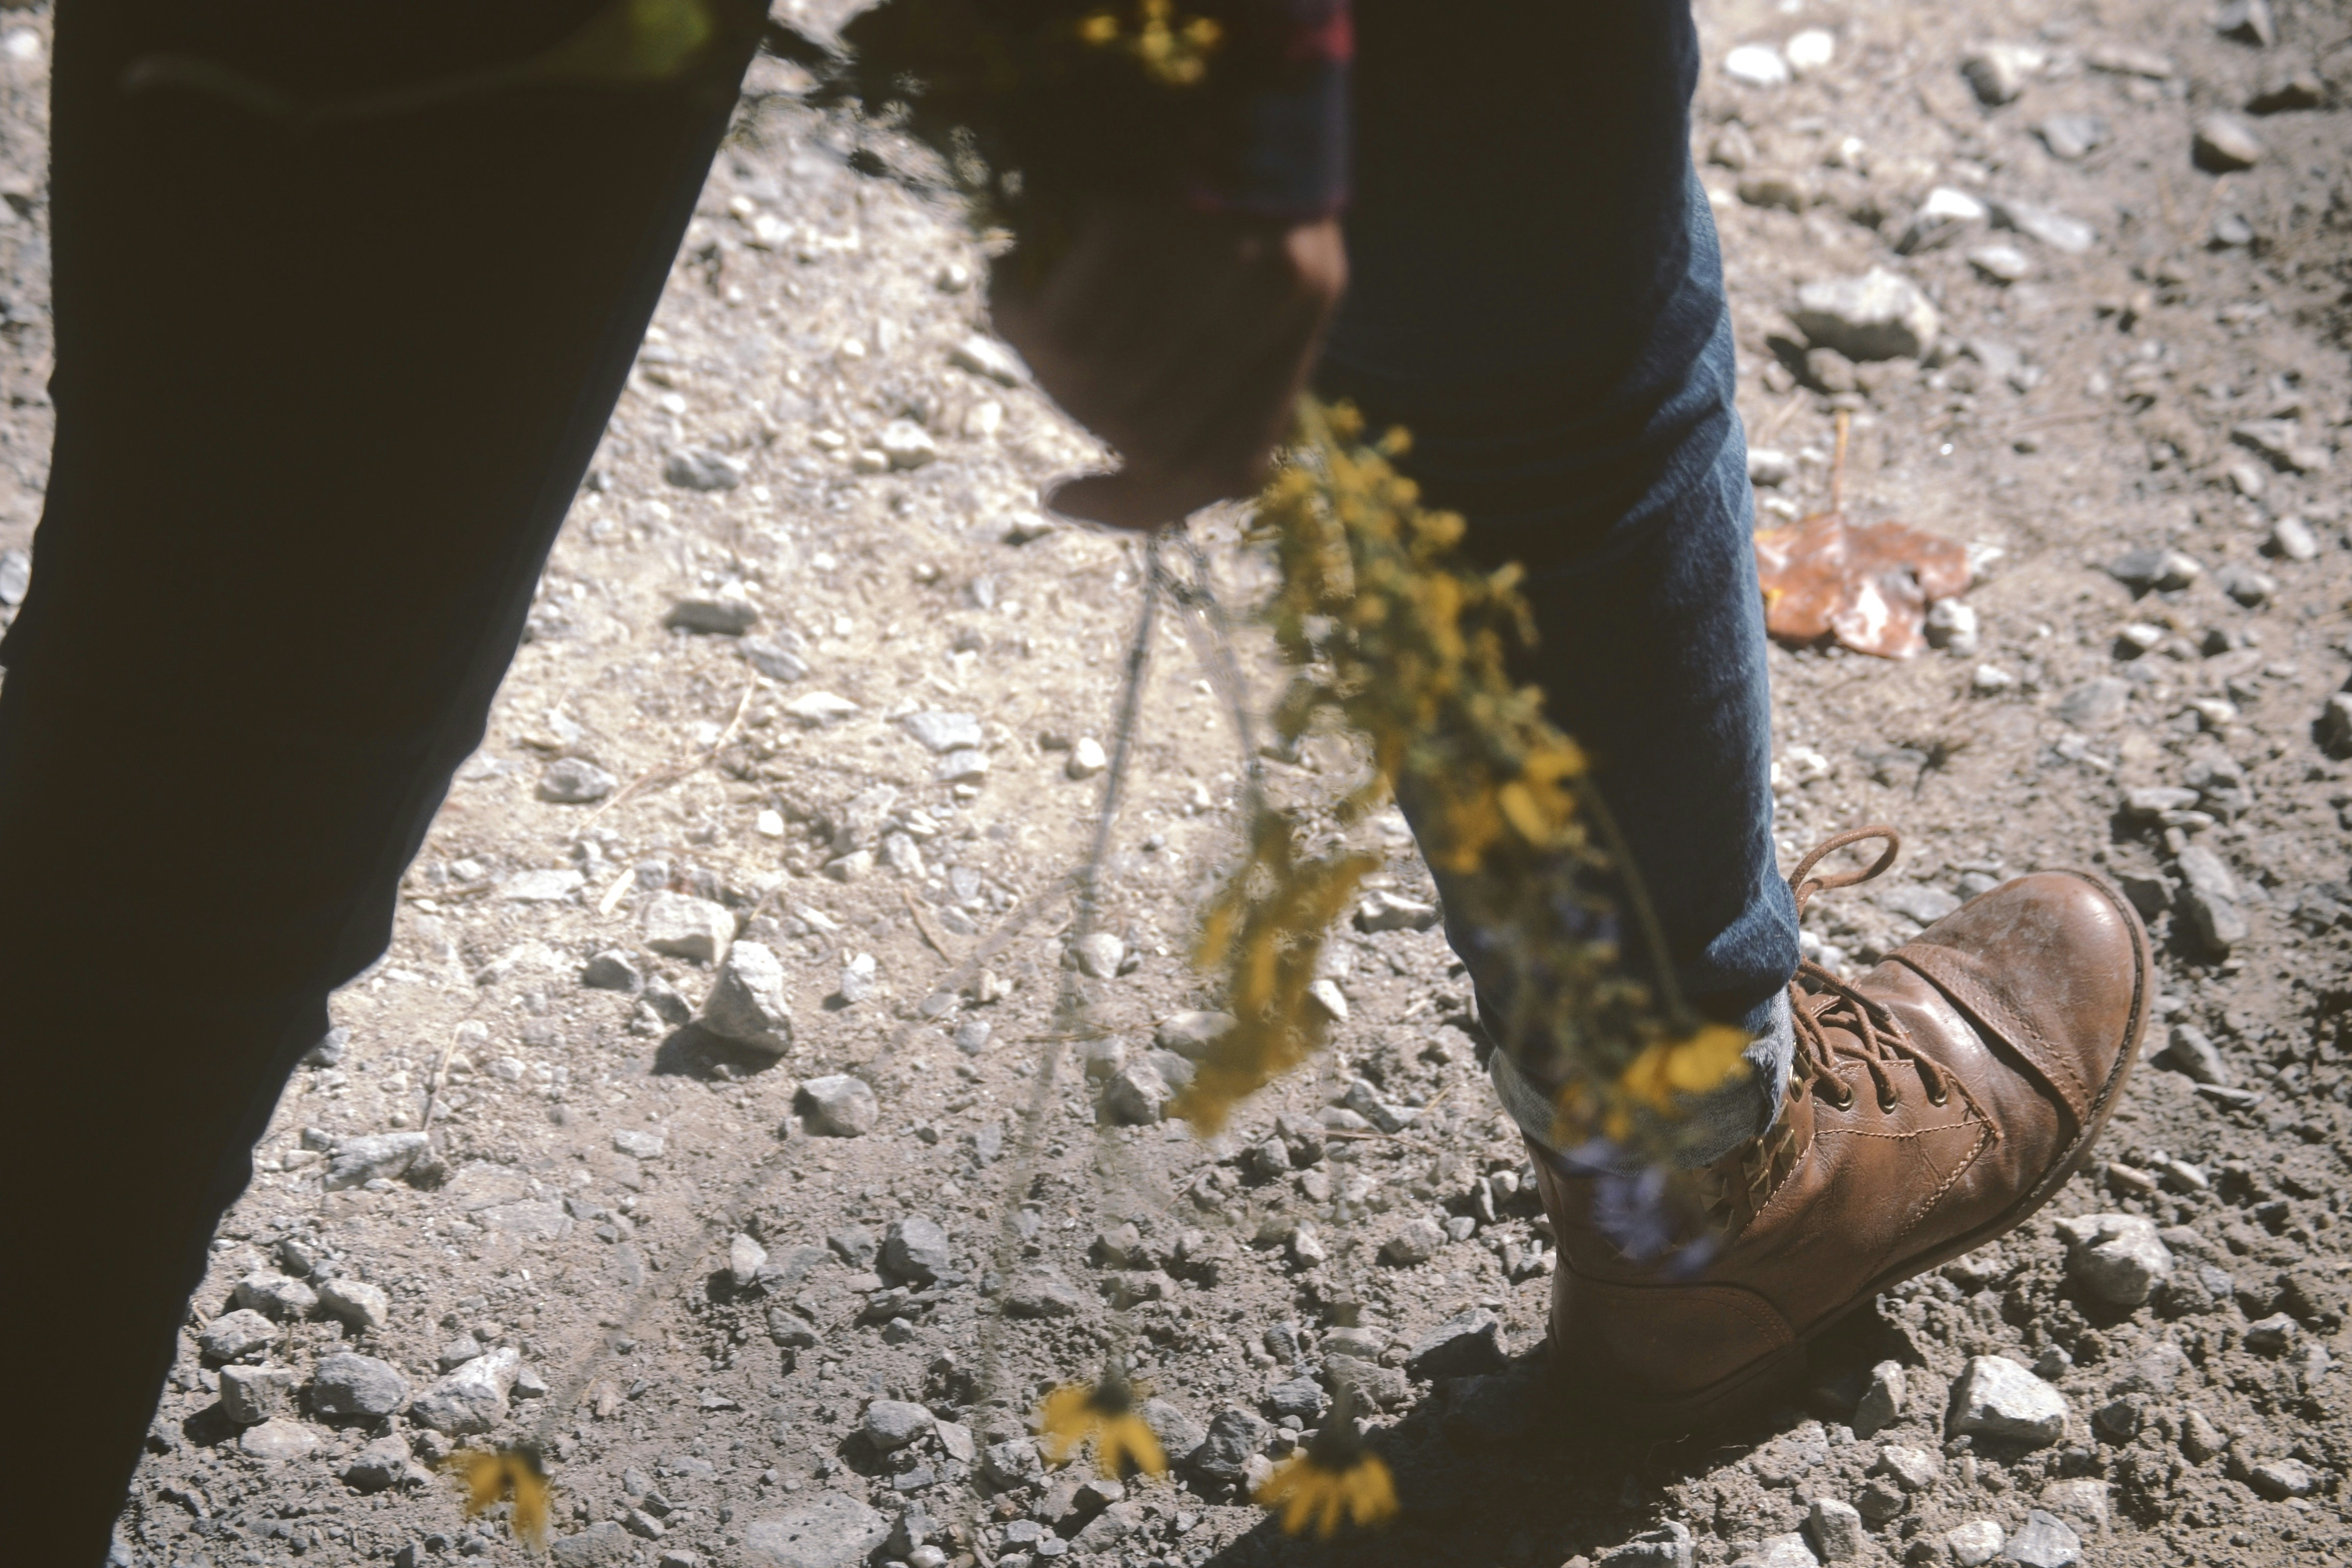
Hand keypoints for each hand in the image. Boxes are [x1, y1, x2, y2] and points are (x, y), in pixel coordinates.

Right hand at [989, 203, 1346, 530]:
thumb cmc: (1218, 137)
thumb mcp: (1252, 236)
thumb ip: (1225, 335)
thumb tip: (1135, 449)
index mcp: (1304, 301)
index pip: (1230, 459)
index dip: (1141, 506)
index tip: (1061, 498)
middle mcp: (1271, 290)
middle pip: (1149, 436)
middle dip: (1078, 415)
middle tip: (1044, 355)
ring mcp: (1211, 254)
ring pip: (1099, 389)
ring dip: (1043, 361)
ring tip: (1023, 295)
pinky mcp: (1143, 217)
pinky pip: (1061, 328)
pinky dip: (1017, 310)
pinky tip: (1008, 269)